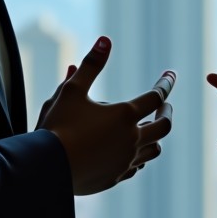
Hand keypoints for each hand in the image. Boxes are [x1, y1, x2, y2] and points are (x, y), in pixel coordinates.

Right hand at [42, 36, 174, 195]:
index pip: (156, 97)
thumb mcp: (71, 90)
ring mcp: (125, 161)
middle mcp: (131, 140)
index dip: (165, 84)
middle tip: (165, 105)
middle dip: (166, 112)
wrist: (46, 169)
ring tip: (148, 128)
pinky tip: (131, 151)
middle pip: (164, 125)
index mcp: (124, 115)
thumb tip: (105, 40)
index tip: (170, 75)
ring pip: (154, 149)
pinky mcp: (116, 177)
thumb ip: (91, 65)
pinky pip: (137, 166)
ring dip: (155, 136)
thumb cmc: (57, 126)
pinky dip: (139, 155)